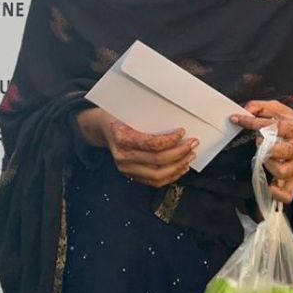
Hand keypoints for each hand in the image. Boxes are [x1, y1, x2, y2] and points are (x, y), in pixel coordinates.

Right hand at [76, 107, 197, 187]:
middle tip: (193, 144)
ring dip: (178, 167)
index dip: (171, 140)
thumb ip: (147, 117)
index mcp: (122, 138)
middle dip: (180, 153)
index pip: (152, 144)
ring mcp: (126, 169)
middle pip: (158, 161)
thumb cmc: (116, 116)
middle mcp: (123, 157)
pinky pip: (154, 182)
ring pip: (158, 175)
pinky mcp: (130, 175)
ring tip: (190, 156)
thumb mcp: (127, 110)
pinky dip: (170, 176)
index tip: (183, 132)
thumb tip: (175, 120)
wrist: (99, 129)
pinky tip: (181, 167)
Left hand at [230, 100, 292, 203]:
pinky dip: (276, 193)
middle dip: (264, 145)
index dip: (253, 122)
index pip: (277, 126)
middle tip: (259, 141)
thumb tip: (245, 110)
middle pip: (282, 151)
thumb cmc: (288, 124)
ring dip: (267, 165)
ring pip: (282, 172)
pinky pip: (287, 194)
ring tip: (263, 157)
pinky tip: (268, 184)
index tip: (236, 119)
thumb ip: (260, 106)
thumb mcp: (277, 110)